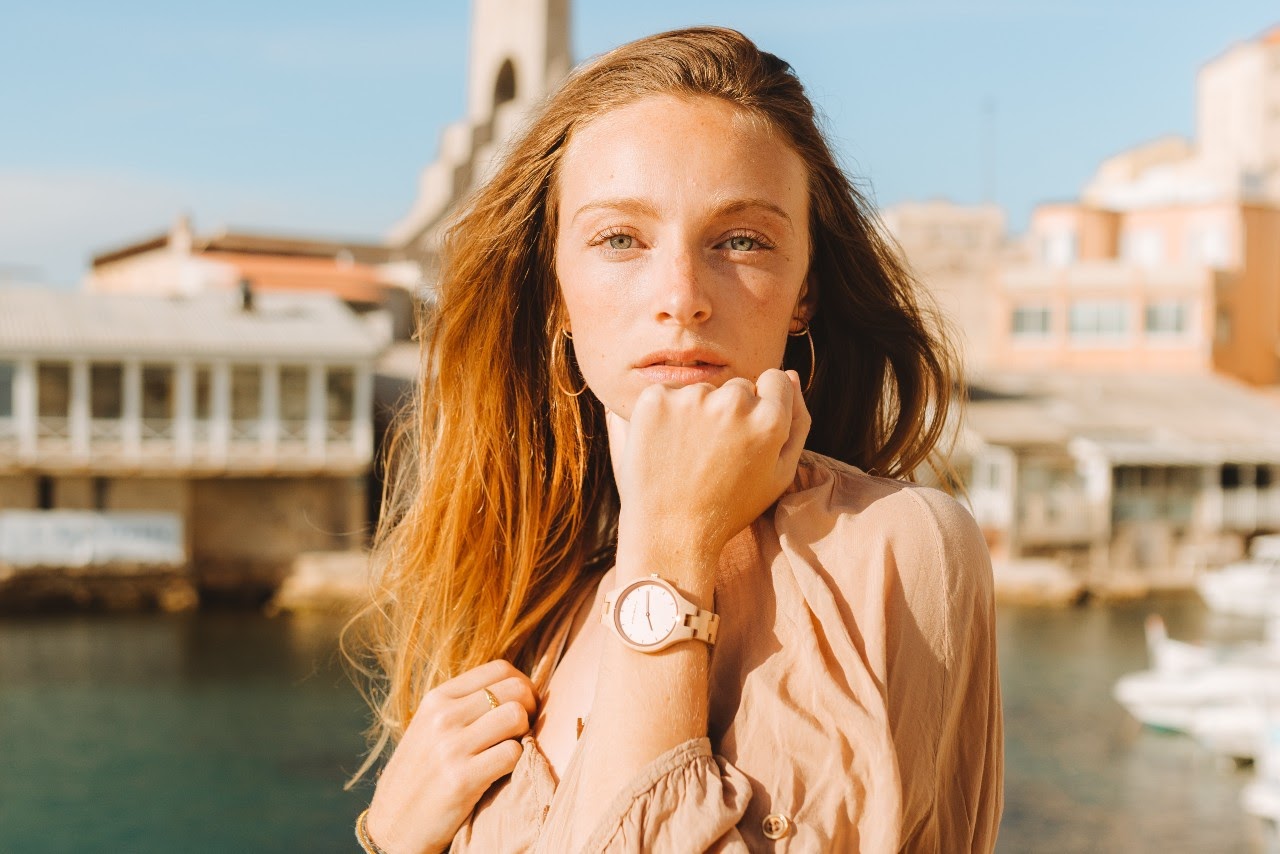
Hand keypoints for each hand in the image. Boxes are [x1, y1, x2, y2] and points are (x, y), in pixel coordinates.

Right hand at [365, 660, 537, 853]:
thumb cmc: (420, 776)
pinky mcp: (462, 779)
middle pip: (514, 689)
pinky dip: (516, 763)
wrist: (392, 827)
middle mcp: (443, 717)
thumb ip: (464, 706)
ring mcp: (451, 747)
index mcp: (436, 699)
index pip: (499, 669)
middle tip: (524, 730)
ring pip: (516, 716)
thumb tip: (514, 689)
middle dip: (530, 708)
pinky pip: (512, 754)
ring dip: (524, 734)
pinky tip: (502, 772)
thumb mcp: (430, 728)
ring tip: (511, 750)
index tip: (522, 706)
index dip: (522, 684)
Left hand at [607, 368, 809, 570]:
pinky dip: (665, 415)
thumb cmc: (730, 507)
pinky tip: (666, 447)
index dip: (762, 407)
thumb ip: (797, 421)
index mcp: (770, 418)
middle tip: (714, 456)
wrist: (670, 533)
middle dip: (730, 412)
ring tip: (688, 457)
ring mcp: (691, 397)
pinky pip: (667, 394)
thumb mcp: (779, 474)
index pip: (775, 379)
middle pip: (737, 387)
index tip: (745, 435)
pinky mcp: (654, 399)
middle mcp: (733, 401)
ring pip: (701, 391)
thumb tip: (792, 375)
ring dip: (696, 413)